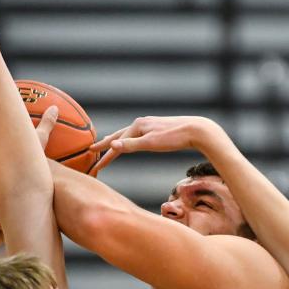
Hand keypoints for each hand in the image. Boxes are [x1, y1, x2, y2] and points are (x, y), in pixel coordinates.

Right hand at [89, 115, 219, 173]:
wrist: (197, 130)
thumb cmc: (174, 138)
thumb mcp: (151, 144)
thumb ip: (131, 146)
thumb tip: (112, 146)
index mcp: (137, 126)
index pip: (116, 144)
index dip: (105, 156)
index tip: (95, 166)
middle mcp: (141, 122)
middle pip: (118, 136)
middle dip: (105, 144)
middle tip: (91, 150)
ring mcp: (149, 124)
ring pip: (128, 134)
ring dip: (116, 140)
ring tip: (107, 144)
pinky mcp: (157, 128)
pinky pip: (137, 135)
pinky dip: (129, 139)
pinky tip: (132, 140)